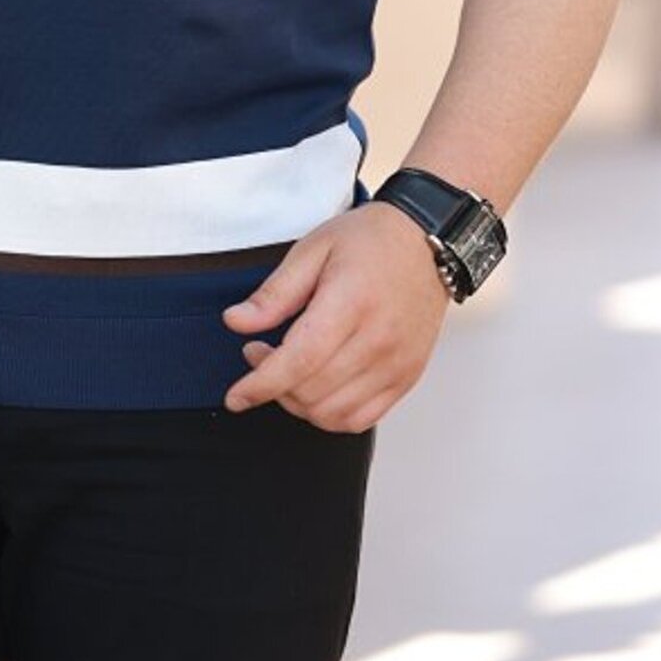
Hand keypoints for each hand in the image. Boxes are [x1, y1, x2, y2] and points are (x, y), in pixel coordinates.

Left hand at [220, 199, 452, 431]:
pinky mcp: (406, 377)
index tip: (235, 396)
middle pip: (312, 392)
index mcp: (351, 302)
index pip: (300, 361)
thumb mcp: (313, 249)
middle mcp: (378, 340)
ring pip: (333, 414)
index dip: (261, 385)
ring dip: (298, 404)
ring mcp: (396, 364)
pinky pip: (361, 420)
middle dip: (272, 386)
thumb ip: (274, 293)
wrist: (425, 243)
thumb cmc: (369, 240)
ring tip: (287, 370)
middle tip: (259, 353)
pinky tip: (316, 388)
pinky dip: (329, 415)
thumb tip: (236, 323)